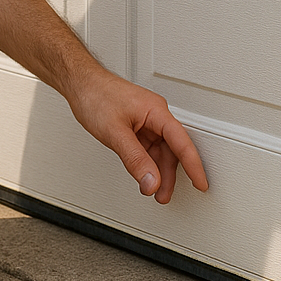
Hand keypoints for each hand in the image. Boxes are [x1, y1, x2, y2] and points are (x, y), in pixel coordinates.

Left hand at [67, 67, 208, 202]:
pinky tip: (144, 176)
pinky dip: (147, 163)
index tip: (201, 184)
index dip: (193, 165)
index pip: (182, 142)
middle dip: (169, 175)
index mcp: (156, 111)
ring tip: (154, 191)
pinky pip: (148, 148)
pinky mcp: (136, 126)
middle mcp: (155, 115)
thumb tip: (151, 181)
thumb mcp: (115, 132)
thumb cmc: (95, 96)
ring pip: (160, 151)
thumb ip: (135, 159)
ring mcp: (145, 121)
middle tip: (164, 196)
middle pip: (171, 150)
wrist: (80, 84)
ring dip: (157, 172)